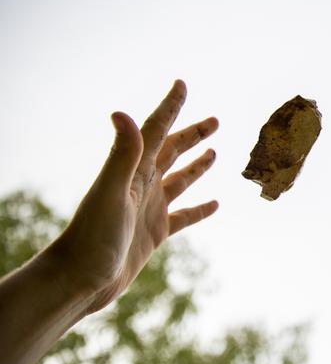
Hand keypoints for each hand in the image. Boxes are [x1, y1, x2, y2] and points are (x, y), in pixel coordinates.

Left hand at [51, 80, 217, 311]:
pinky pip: (184, 216)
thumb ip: (122, 154)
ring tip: (214, 152)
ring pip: (180, 180)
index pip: (156, 131)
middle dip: (192, 133)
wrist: (82, 278)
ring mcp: (150, 208)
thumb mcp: (110, 192)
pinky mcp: (155, 232)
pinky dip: (200, 209)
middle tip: (215, 121)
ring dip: (197, 166)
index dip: (170, 107)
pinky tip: (215, 204)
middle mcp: (142, 184)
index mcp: (133, 170)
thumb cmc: (93, 235)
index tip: (182, 85)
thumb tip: (121, 112)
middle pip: (172, 151)